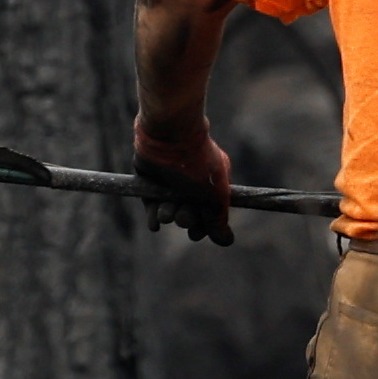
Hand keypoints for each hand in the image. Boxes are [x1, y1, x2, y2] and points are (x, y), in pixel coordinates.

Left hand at [134, 126, 233, 245]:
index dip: (203, 226)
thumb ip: (218, 221)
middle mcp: (193, 181)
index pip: (211, 211)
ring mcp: (171, 180)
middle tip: (183, 216)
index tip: (195, 233)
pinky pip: (152, 202)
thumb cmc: (197, 167)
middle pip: (189, 212)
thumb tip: (226, 242)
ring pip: (170, 209)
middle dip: (185, 219)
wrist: (169, 136)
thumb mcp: (214, 197)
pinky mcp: (151, 178)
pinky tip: (155, 225)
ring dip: (168, 216)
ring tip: (166, 214)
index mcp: (214, 181)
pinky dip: (153, 215)